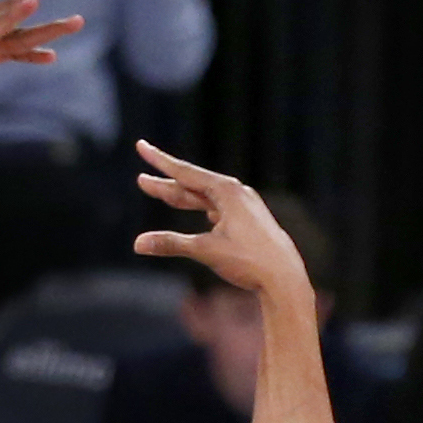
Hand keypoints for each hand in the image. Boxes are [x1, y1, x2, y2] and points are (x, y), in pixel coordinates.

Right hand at [131, 144, 312, 304]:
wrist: (284, 277)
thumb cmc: (249, 261)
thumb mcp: (206, 251)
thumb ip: (171, 244)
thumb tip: (137, 244)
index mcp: (227, 191)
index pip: (185, 172)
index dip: (159, 161)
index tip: (141, 146)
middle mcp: (236, 192)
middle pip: (192, 184)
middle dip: (165, 183)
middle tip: (141, 179)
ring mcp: (243, 205)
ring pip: (203, 197)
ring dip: (180, 197)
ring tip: (158, 191)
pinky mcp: (247, 219)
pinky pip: (216, 207)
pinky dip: (200, 207)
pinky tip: (197, 209)